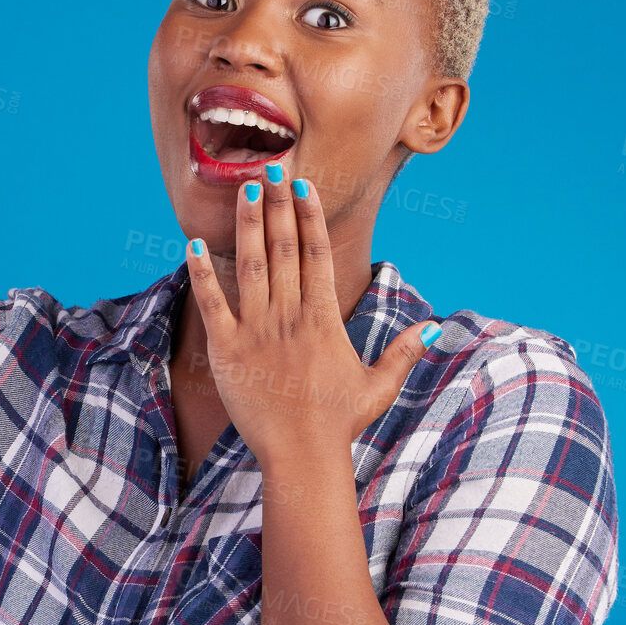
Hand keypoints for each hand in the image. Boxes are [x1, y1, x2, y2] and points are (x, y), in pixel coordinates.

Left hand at [184, 169, 439, 466]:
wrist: (302, 456)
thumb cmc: (338, 423)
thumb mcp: (378, 386)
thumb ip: (402, 352)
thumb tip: (433, 328)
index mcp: (323, 319)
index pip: (317, 255)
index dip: (309, 217)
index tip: (302, 188)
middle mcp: (290, 317)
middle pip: (284, 249)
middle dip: (277, 206)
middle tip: (270, 168)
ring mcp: (257, 332)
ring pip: (250, 266)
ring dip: (246, 225)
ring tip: (242, 189)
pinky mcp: (227, 350)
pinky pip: (212, 304)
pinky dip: (202, 274)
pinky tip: (191, 245)